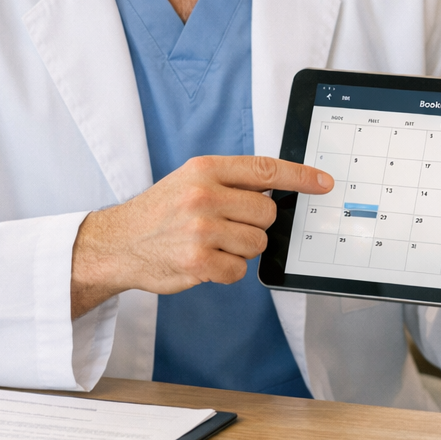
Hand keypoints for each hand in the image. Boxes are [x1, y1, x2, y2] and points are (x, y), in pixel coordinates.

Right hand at [70, 155, 330, 316]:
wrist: (117, 244)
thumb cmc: (161, 212)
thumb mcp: (191, 180)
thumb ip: (232, 180)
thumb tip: (281, 188)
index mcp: (205, 169)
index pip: (266, 169)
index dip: (301, 177)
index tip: (324, 183)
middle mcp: (204, 195)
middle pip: (267, 212)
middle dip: (255, 224)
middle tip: (227, 226)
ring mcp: (200, 229)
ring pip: (257, 243)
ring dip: (241, 249)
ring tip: (211, 243)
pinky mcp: (198, 262)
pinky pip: (239, 270)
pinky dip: (227, 270)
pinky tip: (205, 262)